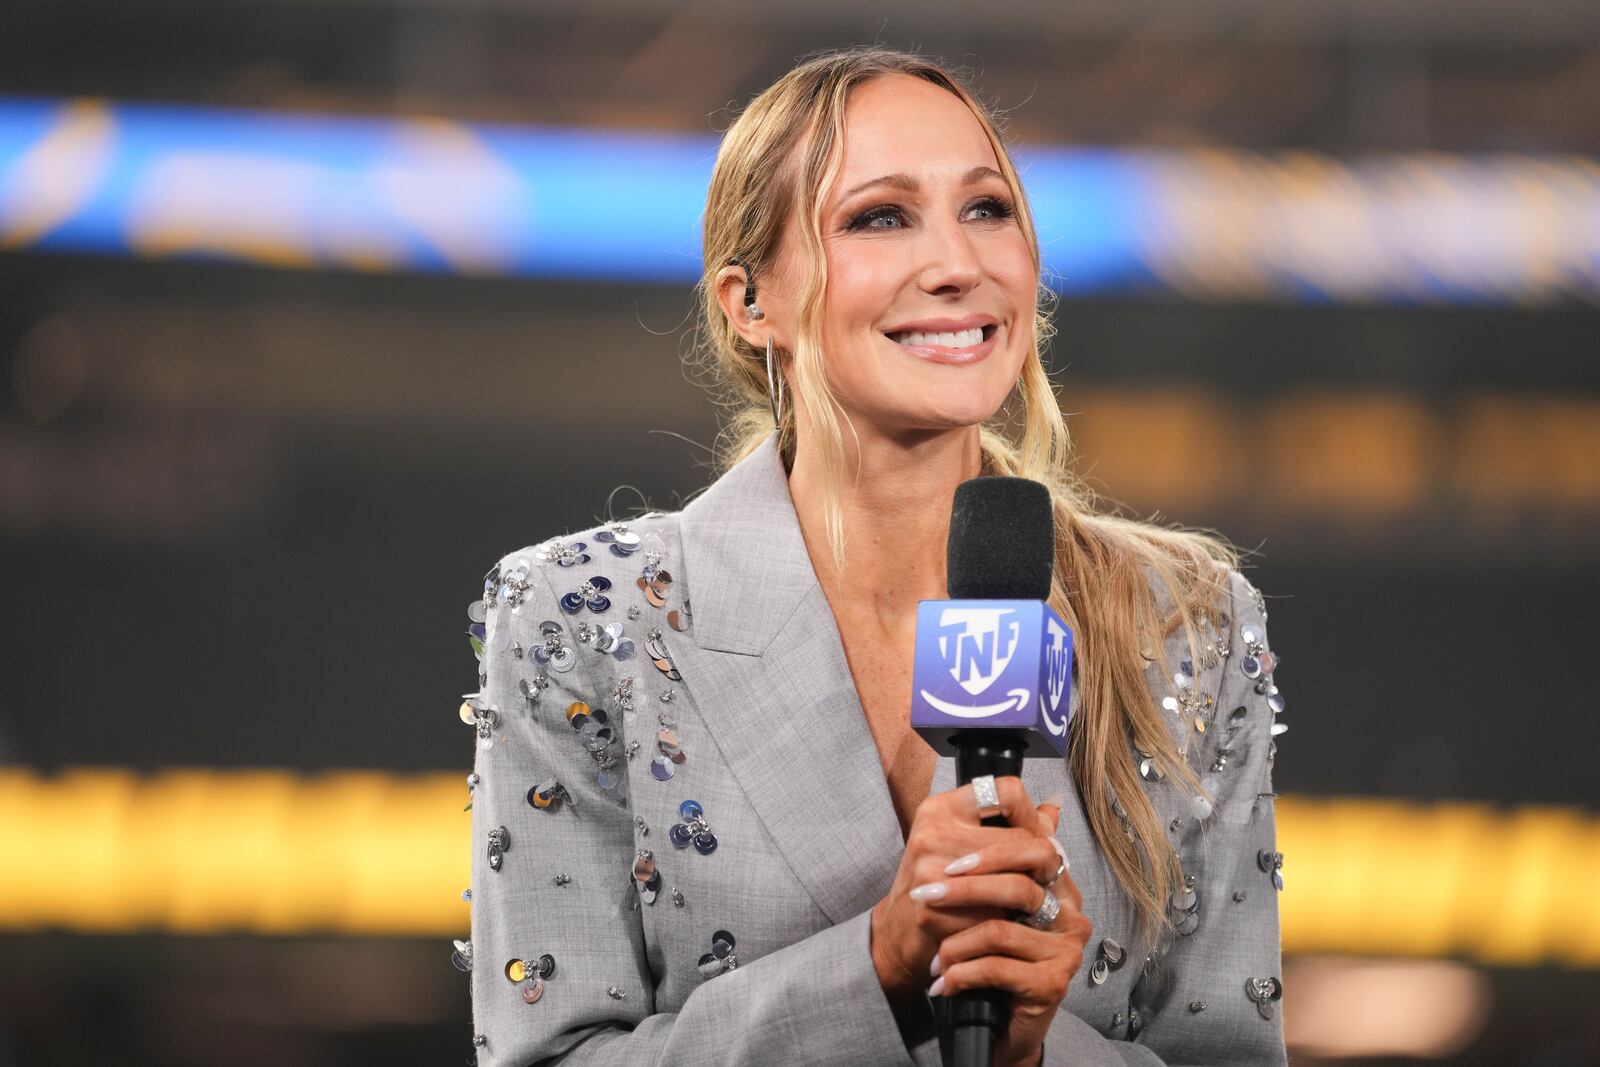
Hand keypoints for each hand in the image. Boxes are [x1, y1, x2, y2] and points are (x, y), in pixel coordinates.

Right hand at [869, 776, 1065, 1010]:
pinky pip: (1000, 912)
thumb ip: (1007, 825)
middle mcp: (934, 833)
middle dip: (1039, 863)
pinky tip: (1006, 921)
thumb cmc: (936, 880)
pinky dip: (1010, 921)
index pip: (1007, 791)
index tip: (1034, 835)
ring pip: (1017, 878)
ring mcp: (933, 870)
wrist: (899, 931)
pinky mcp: (940, 908)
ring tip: (1030, 900)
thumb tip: (1053, 811)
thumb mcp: (961, 841)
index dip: (1031, 815)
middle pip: (1021, 839)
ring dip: (1030, 894)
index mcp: (941, 808)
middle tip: (1043, 878)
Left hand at [927, 802, 1091, 1066]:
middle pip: (1016, 879)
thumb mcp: (987, 897)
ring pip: (998, 927)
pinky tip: (942, 979)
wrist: (999, 1017)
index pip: (1037, 839)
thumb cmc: (992, 950)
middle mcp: (1071, 909)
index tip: (948, 854)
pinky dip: (961, 972)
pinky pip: (996, 966)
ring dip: (954, 940)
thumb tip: (990, 800)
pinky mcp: (1051, 982)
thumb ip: (989, 849)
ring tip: (931, 951)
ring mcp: (1066, 947)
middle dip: (962, 887)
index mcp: (1057, 881)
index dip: (993, 841)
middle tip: (924, 892)